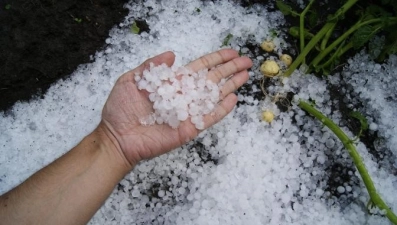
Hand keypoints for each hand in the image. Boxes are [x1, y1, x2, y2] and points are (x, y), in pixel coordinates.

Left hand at [99, 49, 251, 166]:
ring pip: (214, 96)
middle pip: (212, 79)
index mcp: (173, 83)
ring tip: (246, 75)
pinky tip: (234, 99)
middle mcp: (184, 96)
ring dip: (231, 86)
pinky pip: (209, 117)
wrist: (117, 137)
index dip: (216, 59)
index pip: (200, 68)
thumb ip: (152, 66)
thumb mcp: (131, 80)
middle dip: (230, 69)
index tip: (231, 52)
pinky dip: (222, 109)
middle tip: (247, 61)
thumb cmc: (121, 109)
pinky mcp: (189, 128)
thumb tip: (172, 53)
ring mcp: (188, 112)